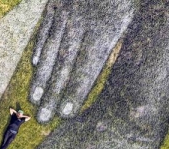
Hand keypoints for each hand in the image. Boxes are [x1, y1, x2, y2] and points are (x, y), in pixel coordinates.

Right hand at [30, 0, 134, 122]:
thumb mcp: (133, 13)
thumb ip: (122, 38)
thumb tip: (110, 68)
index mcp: (106, 27)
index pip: (87, 66)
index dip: (76, 91)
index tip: (66, 114)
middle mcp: (81, 23)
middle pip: (64, 65)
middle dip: (53, 94)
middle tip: (43, 118)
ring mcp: (65, 13)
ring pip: (50, 50)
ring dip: (41, 77)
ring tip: (34, 99)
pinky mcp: (56, 4)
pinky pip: (46, 30)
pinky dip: (39, 49)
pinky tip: (35, 66)